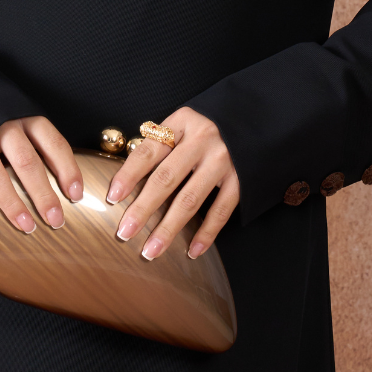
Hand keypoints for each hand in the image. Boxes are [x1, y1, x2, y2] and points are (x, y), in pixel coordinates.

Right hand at [0, 117, 82, 239]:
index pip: (54, 144)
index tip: (76, 195)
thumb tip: (67, 182)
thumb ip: (40, 142)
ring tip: (27, 226)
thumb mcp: (24, 116)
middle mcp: (3, 127)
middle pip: (27, 163)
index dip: (68, 170)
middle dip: (43, 195)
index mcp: (26, 119)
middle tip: (55, 220)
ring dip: (12, 205)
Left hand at [106, 107, 238, 261]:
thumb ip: (162, 143)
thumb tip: (129, 178)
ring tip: (151, 250)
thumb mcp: (185, 122)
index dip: (128, 175)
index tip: (112, 198)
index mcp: (182, 122)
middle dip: (143, 208)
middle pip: (166, 178)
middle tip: (125, 232)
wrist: (259, 119)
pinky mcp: (242, 179)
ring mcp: (223, 160)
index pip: (148, 151)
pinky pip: (220, 211)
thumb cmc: (210, 126)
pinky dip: (206, 233)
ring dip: (168, 228)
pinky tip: (192, 252)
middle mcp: (202, 140)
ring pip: (190, 200)